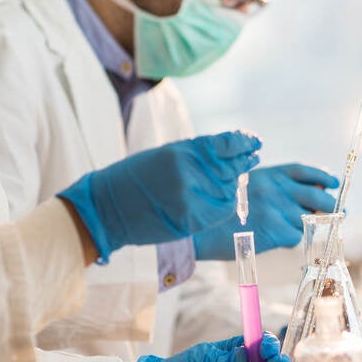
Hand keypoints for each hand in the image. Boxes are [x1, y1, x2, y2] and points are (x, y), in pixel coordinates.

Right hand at [60, 132, 259, 261]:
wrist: (108, 208)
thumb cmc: (135, 178)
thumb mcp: (165, 154)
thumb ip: (196, 154)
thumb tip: (229, 154)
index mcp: (181, 152)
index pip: (223, 145)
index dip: (242, 143)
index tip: (254, 142)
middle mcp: (188, 173)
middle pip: (230, 168)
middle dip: (242, 163)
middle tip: (252, 159)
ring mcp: (191, 198)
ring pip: (229, 190)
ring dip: (233, 185)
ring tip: (234, 180)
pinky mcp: (191, 219)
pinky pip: (221, 211)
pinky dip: (226, 204)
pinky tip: (223, 199)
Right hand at [192, 163, 338, 260]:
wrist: (200, 229)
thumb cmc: (220, 210)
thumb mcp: (245, 186)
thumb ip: (271, 187)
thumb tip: (305, 194)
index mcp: (269, 174)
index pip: (304, 172)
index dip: (322, 176)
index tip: (333, 183)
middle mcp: (277, 189)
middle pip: (317, 196)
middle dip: (330, 206)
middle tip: (339, 213)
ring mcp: (278, 209)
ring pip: (308, 219)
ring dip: (307, 226)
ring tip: (299, 230)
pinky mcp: (276, 231)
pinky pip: (294, 237)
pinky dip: (290, 239)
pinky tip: (275, 238)